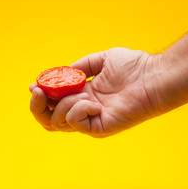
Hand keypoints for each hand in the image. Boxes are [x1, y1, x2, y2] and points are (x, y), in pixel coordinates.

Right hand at [29, 47, 159, 137]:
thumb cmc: (133, 67)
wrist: (153, 77)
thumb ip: (81, 67)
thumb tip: (63, 73)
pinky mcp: (98, 128)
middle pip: (48, 120)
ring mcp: (90, 122)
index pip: (53, 104)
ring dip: (65, 103)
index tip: (34, 85)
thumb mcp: (101, 60)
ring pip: (58, 121)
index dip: (40, 97)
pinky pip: (76, 122)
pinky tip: (95, 101)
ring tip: (83, 93)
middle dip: (37, 106)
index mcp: (82, 96)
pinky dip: (79, 109)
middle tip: (39, 92)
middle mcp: (83, 111)